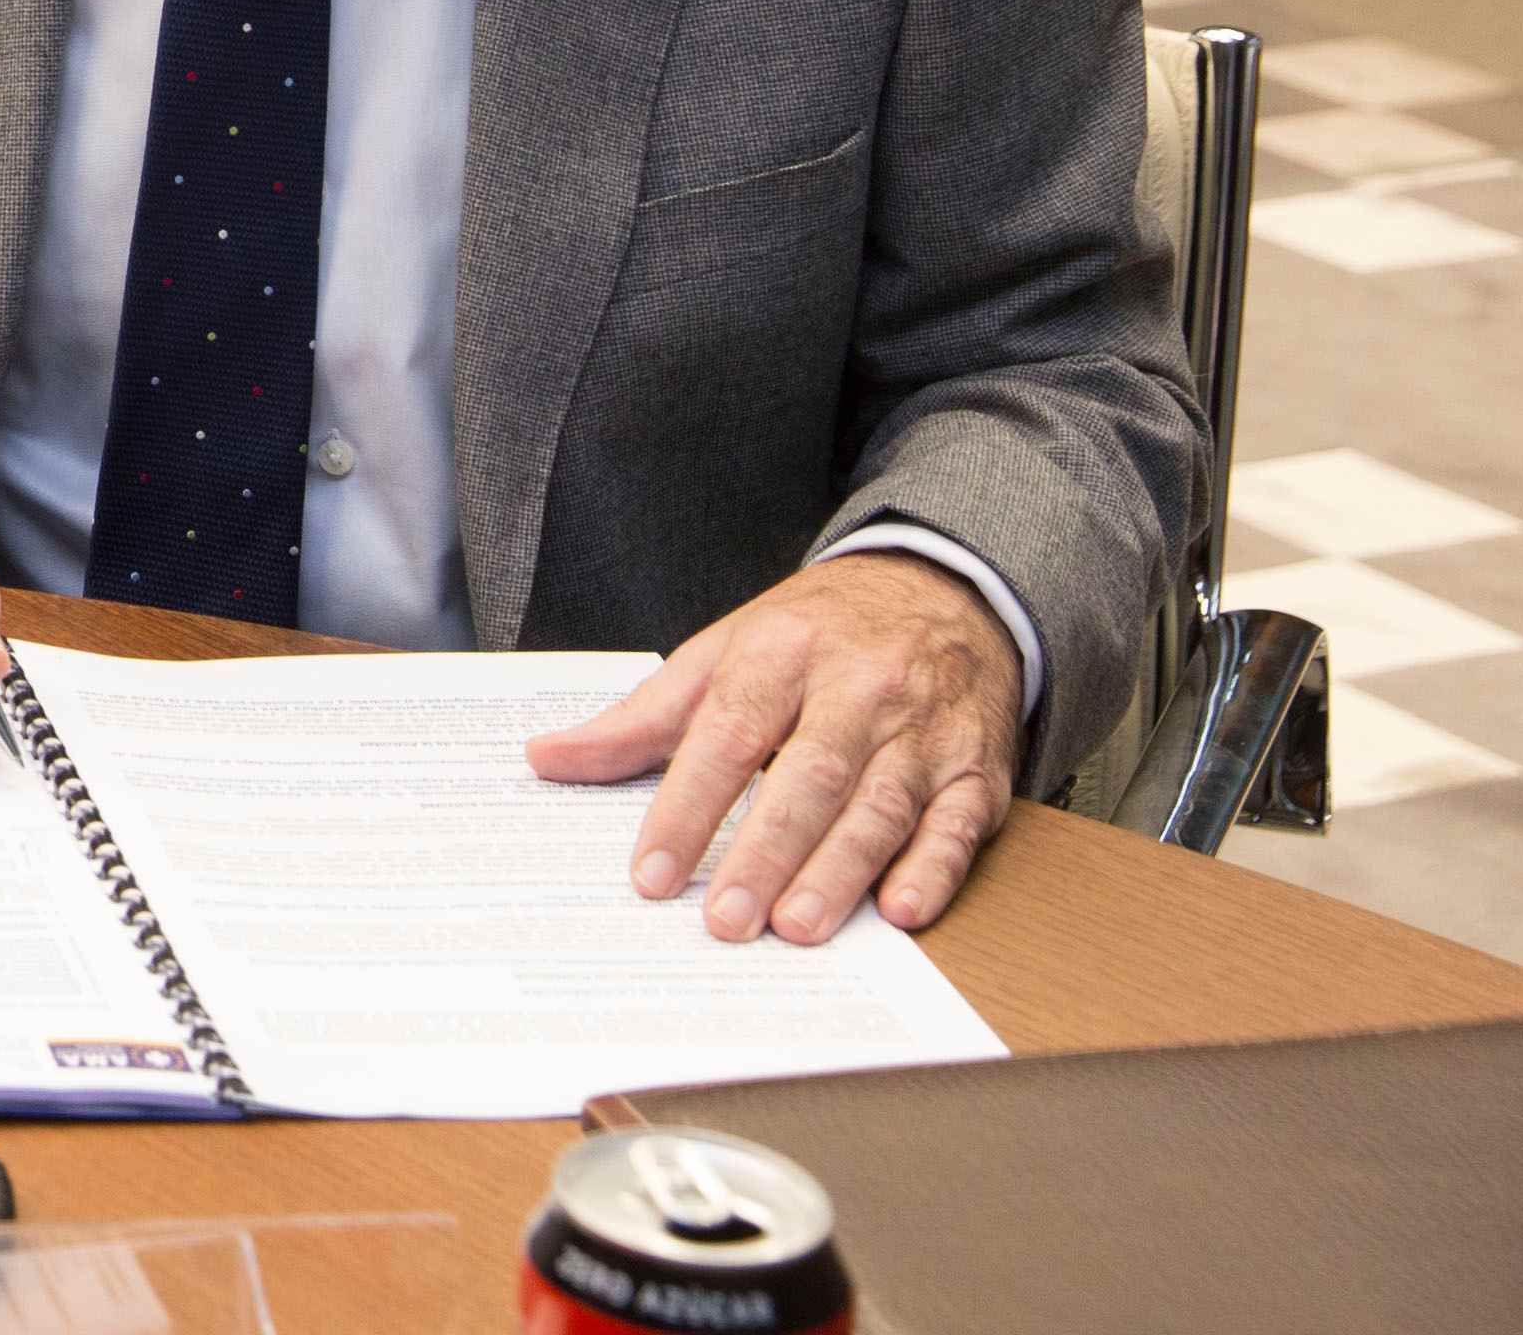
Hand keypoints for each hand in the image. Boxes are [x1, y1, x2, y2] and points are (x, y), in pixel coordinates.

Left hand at [529, 554, 1019, 941]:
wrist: (941, 593)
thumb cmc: (813, 636)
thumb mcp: (722, 652)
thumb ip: (641, 717)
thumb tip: (545, 758)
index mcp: (780, 655)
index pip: (725, 734)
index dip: (686, 806)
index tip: (651, 874)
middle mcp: (856, 690)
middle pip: (807, 776)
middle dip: (765, 852)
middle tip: (726, 920)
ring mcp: (921, 732)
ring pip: (880, 805)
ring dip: (840, 871)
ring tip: (797, 927)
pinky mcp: (977, 770)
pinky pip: (959, 824)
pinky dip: (934, 869)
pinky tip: (902, 911)